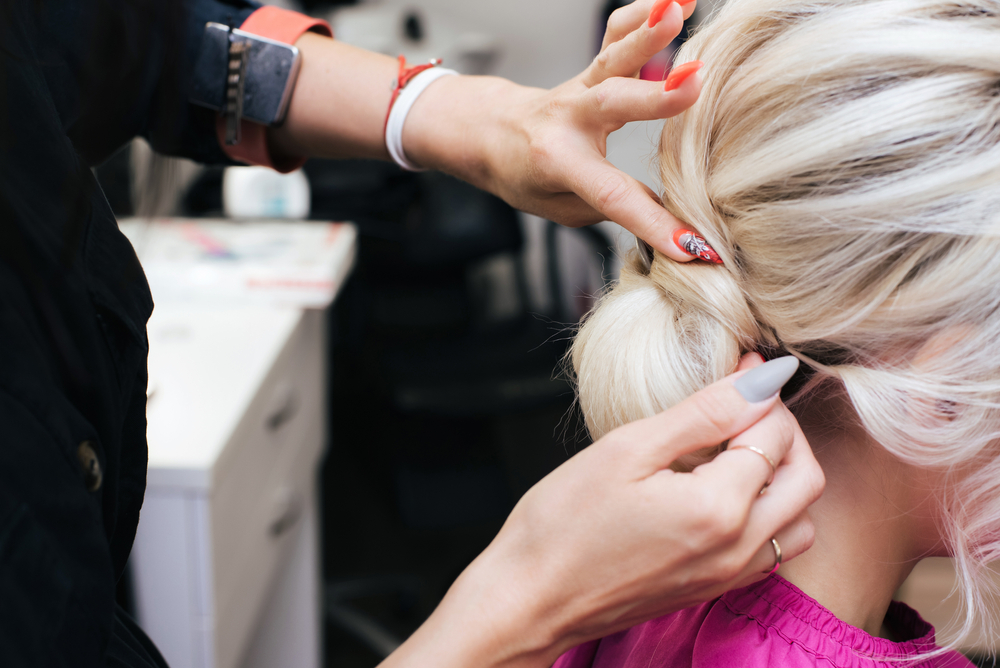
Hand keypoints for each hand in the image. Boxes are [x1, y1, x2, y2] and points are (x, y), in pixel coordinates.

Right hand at [379, 354, 824, 667]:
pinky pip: (773, 548)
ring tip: (735, 446)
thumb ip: (702, 412)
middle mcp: (738, 548)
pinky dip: (769, 510)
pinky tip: (723, 489)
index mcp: (718, 509)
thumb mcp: (627, 449)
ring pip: (799, 518)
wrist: (531, 599)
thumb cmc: (562, 524)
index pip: (775, 434)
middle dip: (784, 429)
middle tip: (742, 404)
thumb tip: (759, 377)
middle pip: (806, 477)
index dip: (760, 391)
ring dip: (783, 474)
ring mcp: (729, 575)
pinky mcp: (715, 588)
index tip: (741, 366)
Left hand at [404, 0, 703, 260]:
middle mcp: (569, 119)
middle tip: (695, 83)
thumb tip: (660, 210)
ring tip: (678, 9)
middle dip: (656, 96)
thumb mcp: (556, 208)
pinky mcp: (593, 68)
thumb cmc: (523, 173)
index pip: (611, 197)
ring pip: (613, 57)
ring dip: (648, 34)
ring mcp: (582, 88)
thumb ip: (603, 207)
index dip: (652, 222)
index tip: (692, 246)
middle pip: (614, 105)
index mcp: (557, 163)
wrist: (490, 130)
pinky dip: (641, 14)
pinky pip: (615, 36)